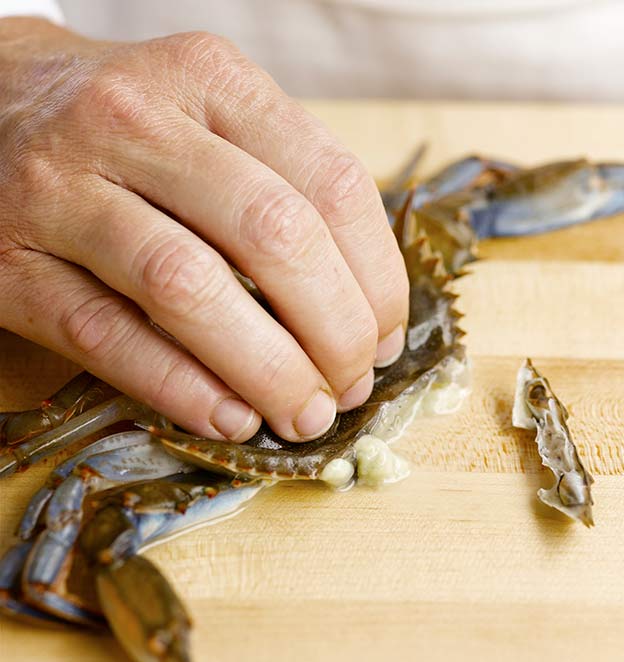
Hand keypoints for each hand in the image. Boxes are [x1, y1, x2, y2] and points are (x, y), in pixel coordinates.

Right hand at [0, 18, 407, 442]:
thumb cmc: (131, 132)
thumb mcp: (215, 121)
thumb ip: (290, 190)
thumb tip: (366, 308)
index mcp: (212, 81)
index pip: (331, 184)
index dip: (376, 277)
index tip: (386, 336)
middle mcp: (137, 123)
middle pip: (271, 236)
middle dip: (333, 329)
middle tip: (352, 384)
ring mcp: (63, 192)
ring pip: (188, 288)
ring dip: (266, 369)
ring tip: (304, 414)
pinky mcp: (12, 267)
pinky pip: (108, 337)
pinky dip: (182, 388)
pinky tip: (232, 418)